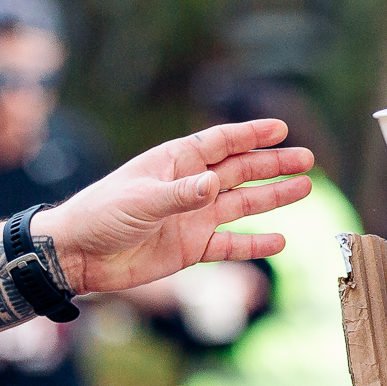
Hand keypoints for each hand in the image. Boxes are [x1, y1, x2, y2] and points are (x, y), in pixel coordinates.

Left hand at [41, 119, 311, 296]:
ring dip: (272, 197)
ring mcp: (193, 217)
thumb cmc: (101, 215)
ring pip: (242, 204)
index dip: (251, 135)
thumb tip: (214, 187)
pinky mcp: (191, 248)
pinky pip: (230, 244)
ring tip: (304, 189)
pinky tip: (279, 240)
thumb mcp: (140, 201)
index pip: (221, 143)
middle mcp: (189, 186)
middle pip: (240, 171)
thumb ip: (180, 195)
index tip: (281, 130)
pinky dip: (253, 244)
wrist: (79, 255)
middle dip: (273, 165)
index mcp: (175, 162)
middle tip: (307, 160)